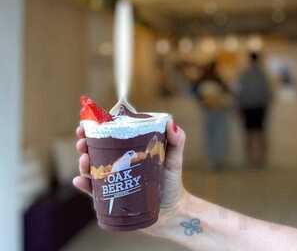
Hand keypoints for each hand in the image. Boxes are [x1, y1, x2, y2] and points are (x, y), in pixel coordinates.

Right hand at [73, 119, 186, 233]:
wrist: (171, 212)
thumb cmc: (172, 182)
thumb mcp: (174, 159)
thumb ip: (177, 141)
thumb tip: (172, 123)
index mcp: (129, 149)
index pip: (110, 136)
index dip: (97, 129)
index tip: (88, 124)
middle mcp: (118, 163)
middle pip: (96, 150)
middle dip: (85, 144)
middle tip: (82, 142)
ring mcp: (113, 180)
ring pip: (91, 169)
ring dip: (83, 163)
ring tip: (84, 160)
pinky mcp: (111, 196)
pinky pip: (93, 190)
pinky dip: (84, 185)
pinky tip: (80, 180)